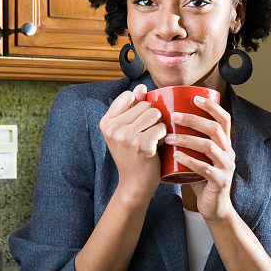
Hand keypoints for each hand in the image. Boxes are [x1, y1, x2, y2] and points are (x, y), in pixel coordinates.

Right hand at [99, 84, 165, 199]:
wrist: (134, 184)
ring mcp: (126, 136)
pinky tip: (156, 147)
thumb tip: (141, 86)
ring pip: (155, 114)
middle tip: (146, 136)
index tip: (137, 125)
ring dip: (159, 126)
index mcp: (106, 122)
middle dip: (152, 118)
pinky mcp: (142, 145)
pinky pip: (161, 127)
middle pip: (146, 104)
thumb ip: (132, 107)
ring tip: (152, 140)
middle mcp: (113, 128)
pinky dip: (164, 136)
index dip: (140, 107)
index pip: (129, 95)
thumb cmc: (133, 156)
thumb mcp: (126, 131)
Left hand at [164, 95, 235, 222]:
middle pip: (215, 129)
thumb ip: (190, 142)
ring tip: (169, 136)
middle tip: (174, 116)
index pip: (223, 119)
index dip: (212, 107)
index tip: (195, 98)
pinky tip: (177, 156)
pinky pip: (206, 168)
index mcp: (225, 143)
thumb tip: (165, 122)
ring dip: (188, 138)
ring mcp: (226, 166)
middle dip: (194, 119)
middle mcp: (228, 152)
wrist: (213, 207)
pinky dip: (190, 160)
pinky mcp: (220, 181)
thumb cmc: (201, 178)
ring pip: (209, 146)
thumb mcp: (199, 156)